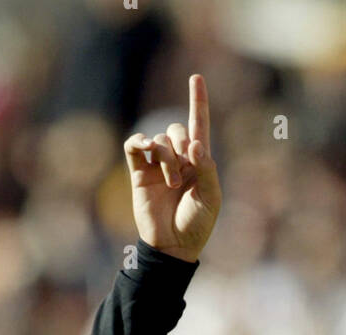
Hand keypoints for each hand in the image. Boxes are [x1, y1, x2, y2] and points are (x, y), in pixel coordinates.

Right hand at [123, 73, 221, 262]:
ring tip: (170, 183)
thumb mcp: (211, 198)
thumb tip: (194, 144)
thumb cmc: (197, 225)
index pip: (199, 125)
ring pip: (158, 140)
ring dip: (166, 157)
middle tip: (181, 176)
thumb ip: (207, 169)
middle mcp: (178, 159)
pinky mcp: (138, 174)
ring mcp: (157, 166)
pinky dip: (138, 142)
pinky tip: (144, 147)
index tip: (196, 78)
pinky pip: (134, 146)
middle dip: (180, 146)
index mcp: (199, 162)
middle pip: (176, 130)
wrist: (173, 246)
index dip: (198, 101)